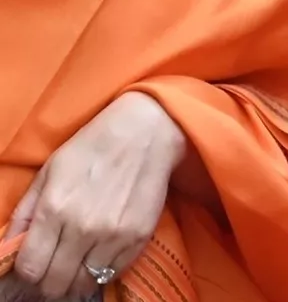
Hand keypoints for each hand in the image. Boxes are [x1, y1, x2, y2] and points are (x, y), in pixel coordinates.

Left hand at [5, 92, 184, 299]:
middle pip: (55, 284)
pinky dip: (102, 271)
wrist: (146, 131)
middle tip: (53, 270)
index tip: (33, 268)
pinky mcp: (139, 237)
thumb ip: (25, 213)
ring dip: (76, 280)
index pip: (30, 268)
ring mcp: (113, 235)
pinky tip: (99, 255)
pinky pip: (113, 273)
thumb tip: (9, 247)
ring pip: (84, 284)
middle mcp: (82, 228)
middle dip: (49, 283)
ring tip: (76, 265)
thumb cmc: (93, 147)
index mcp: (54, 210)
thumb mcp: (49, 173)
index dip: (27, 274)